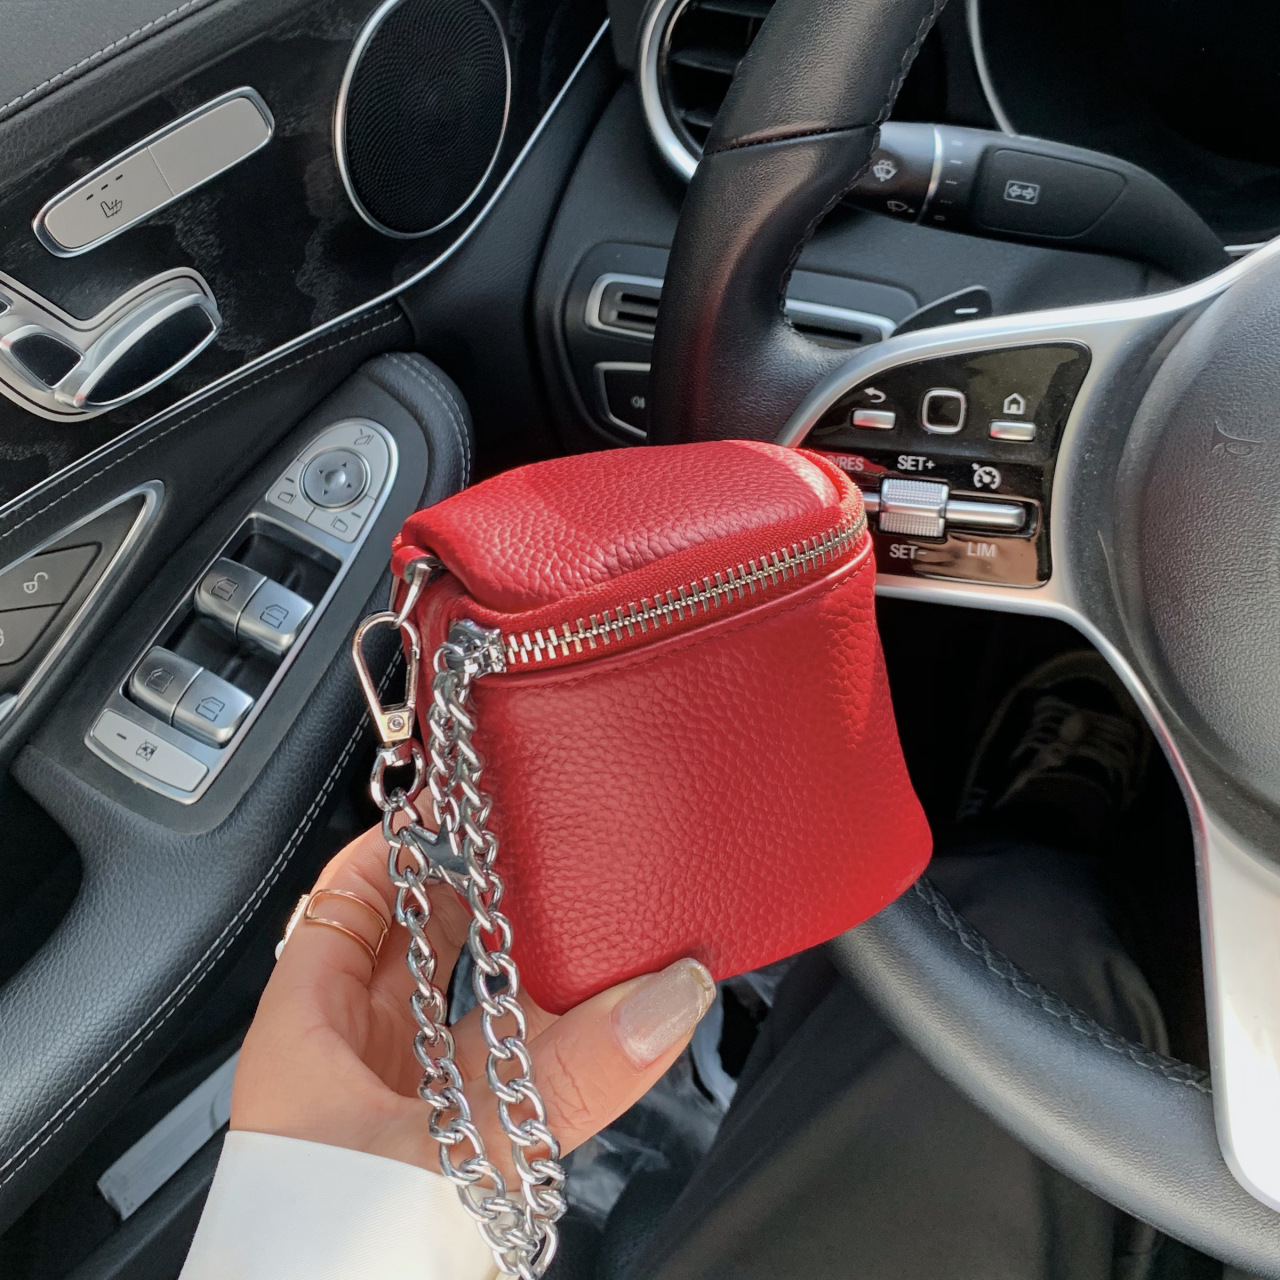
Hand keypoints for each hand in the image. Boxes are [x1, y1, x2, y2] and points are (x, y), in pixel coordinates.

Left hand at [232, 819, 715, 1177]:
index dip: (394, 845)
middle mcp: (341, 1061)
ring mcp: (387, 1108)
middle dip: (467, 897)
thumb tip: (664, 1001)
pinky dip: (526, 1039)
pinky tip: (577, 1026)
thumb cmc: (330, 1262)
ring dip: (505, 971)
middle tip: (531, 856)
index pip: (341, 899)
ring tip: (568, 927)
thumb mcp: (461, 1148)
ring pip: (449, 1007)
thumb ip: (570, 1076)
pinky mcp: (433, 1152)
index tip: (457, 811)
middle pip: (403, 944)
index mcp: (305, 1032)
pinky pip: (482, 1068)